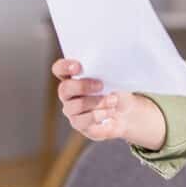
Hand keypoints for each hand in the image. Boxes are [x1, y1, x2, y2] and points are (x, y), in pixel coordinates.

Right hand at [51, 59, 165, 149]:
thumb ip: (105, 69)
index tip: (79, 67)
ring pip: (75, 107)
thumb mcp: (113, 76)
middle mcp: (68, 94)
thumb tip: (110, 61)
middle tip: (101, 85)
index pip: (59, 69)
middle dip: (83, 86)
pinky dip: (100, 115)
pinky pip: (84, 122)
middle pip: (64, 89)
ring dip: (97, 103)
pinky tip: (110, 112)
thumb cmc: (115, 88)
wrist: (126, 111)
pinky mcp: (79, 125)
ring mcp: (72, 110)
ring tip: (113, 101)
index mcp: (72, 77)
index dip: (65, 67)